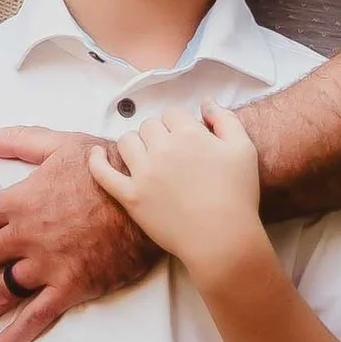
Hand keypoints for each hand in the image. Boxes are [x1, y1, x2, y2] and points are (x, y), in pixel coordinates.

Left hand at [0, 126, 158, 341]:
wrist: (147, 197)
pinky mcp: (70, 286)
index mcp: (20, 200)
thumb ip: (20, 141)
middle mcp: (26, 235)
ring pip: (1, 291)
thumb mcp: (62, 144)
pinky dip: (17, 334)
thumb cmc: (107, 167)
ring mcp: (46, 264)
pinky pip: (37, 315)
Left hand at [88, 103, 271, 292]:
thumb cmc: (237, 195)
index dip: (179, 125)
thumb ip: (225, 119)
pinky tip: (97, 153)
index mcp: (188, 134)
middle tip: (171, 153)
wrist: (222, 239)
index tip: (187, 140)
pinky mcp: (130, 196)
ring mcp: (143, 173)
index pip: (172, 114)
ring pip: (126, 142)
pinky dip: (96, 161)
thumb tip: (205, 102)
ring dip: (135, 144)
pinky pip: (104, 173)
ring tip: (146, 156)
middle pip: (149, 126)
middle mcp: (162, 148)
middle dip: (159, 134)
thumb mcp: (244, 150)